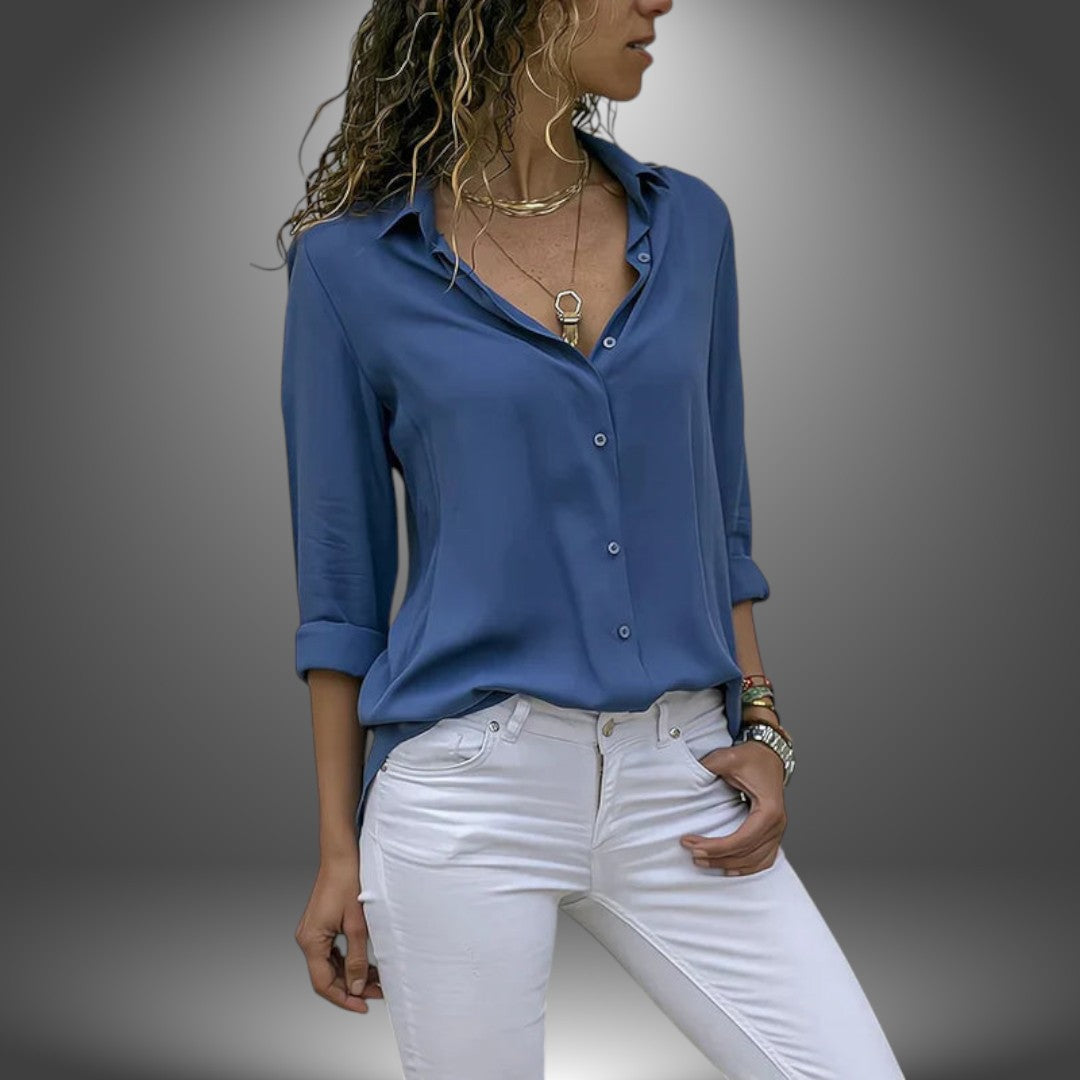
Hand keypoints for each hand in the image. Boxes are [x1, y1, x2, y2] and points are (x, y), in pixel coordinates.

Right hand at [295, 855, 383, 1012]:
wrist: (341, 856)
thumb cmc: (348, 883)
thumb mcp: (357, 925)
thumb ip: (357, 959)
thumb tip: (357, 986)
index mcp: (311, 941)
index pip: (323, 983)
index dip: (343, 998)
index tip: (362, 1005)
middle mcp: (307, 939)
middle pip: (326, 976)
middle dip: (351, 986)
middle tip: (376, 992)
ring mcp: (312, 932)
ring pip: (330, 965)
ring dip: (351, 974)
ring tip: (376, 979)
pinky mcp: (319, 926)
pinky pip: (331, 952)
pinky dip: (347, 960)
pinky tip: (365, 963)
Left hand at [679, 739, 786, 875]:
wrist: (769, 754)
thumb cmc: (751, 757)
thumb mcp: (727, 758)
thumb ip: (707, 766)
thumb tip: (687, 777)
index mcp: (768, 810)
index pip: (741, 839)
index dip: (715, 847)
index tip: (692, 844)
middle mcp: (777, 824)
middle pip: (746, 853)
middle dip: (717, 857)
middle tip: (692, 854)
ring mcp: (778, 830)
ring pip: (755, 860)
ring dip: (729, 865)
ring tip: (704, 861)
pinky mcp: (774, 832)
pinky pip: (765, 858)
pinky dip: (748, 868)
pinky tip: (730, 870)